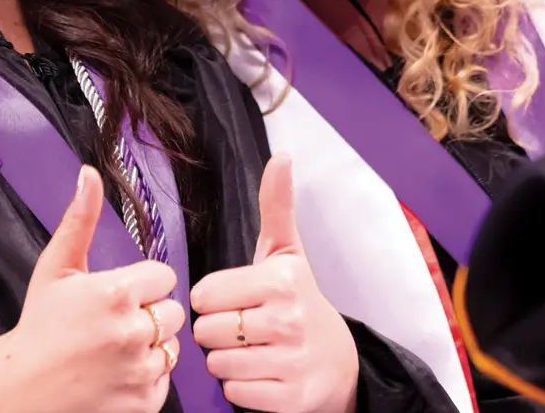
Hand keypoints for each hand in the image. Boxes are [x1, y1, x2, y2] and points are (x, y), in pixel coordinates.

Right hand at [0, 166, 184, 412]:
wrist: (22, 389)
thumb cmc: (40, 324)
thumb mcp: (55, 268)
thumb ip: (79, 220)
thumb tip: (90, 173)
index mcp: (117, 292)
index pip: (163, 276)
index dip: (141, 284)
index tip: (116, 295)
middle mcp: (134, 331)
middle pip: (172, 311)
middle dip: (148, 313)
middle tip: (112, 323)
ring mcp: (141, 370)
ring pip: (172, 345)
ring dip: (150, 346)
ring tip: (114, 349)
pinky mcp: (145, 402)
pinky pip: (165, 379)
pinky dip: (146, 377)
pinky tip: (117, 372)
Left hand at [191, 157, 358, 412]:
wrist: (341, 364)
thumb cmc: (298, 303)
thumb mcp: (287, 254)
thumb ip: (276, 207)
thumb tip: (282, 156)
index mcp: (281, 280)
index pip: (203, 295)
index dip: (211, 301)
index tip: (234, 301)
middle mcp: (288, 319)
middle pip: (205, 331)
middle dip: (216, 333)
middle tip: (241, 329)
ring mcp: (292, 361)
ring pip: (216, 365)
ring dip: (226, 362)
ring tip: (250, 352)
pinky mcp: (291, 398)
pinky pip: (233, 394)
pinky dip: (240, 389)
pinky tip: (260, 376)